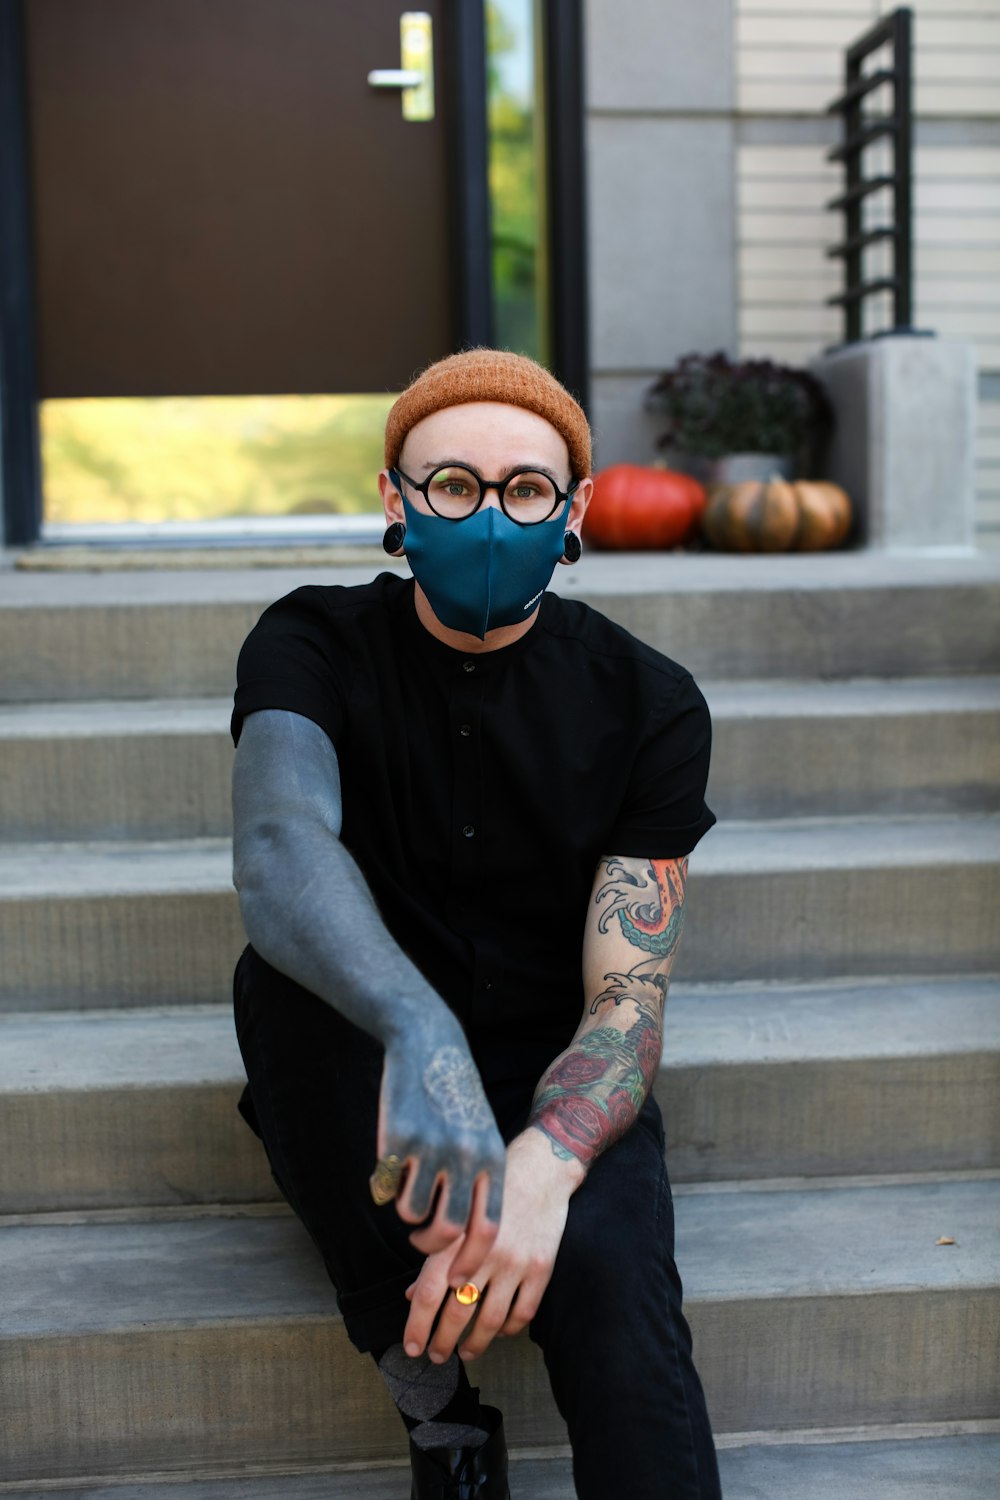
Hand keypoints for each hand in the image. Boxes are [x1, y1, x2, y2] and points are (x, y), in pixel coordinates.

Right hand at [377, 1034, 505, 1266]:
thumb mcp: (481, 1135)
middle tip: (420, 1240)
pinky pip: (387, 1188)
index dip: (471, 1261)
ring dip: (406, 1211)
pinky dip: (384, 1186)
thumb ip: (478, 1180)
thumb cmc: (456, 1096)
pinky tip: (389, 1162)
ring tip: (407, 1187)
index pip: (488, 1229)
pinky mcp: (398, 1139)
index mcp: (493, 1159)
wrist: (429, 1044)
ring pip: (413, 1213)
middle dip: (431, 1247)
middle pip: (450, 1231)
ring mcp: (431, 1148)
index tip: (459, 1280)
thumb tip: (465, 1240)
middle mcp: (466, 1157)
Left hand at [401, 1129, 579, 1363]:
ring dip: (474, 1345)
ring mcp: (515, 1262)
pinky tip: (498, 1332)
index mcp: (457, 1237)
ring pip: (489, 1321)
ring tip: (465, 1353)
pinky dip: (507, 1330)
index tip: (411, 1347)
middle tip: (436, 1355)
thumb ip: (435, 1255)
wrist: (541, 1170)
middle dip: (442, 1342)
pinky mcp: (541, 1268)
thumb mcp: (458, 1215)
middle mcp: (485, 1252)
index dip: (417, 1325)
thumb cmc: (492, 1190)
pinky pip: (522, 1313)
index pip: (429, 1292)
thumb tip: (413, 1294)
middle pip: (457, 1313)